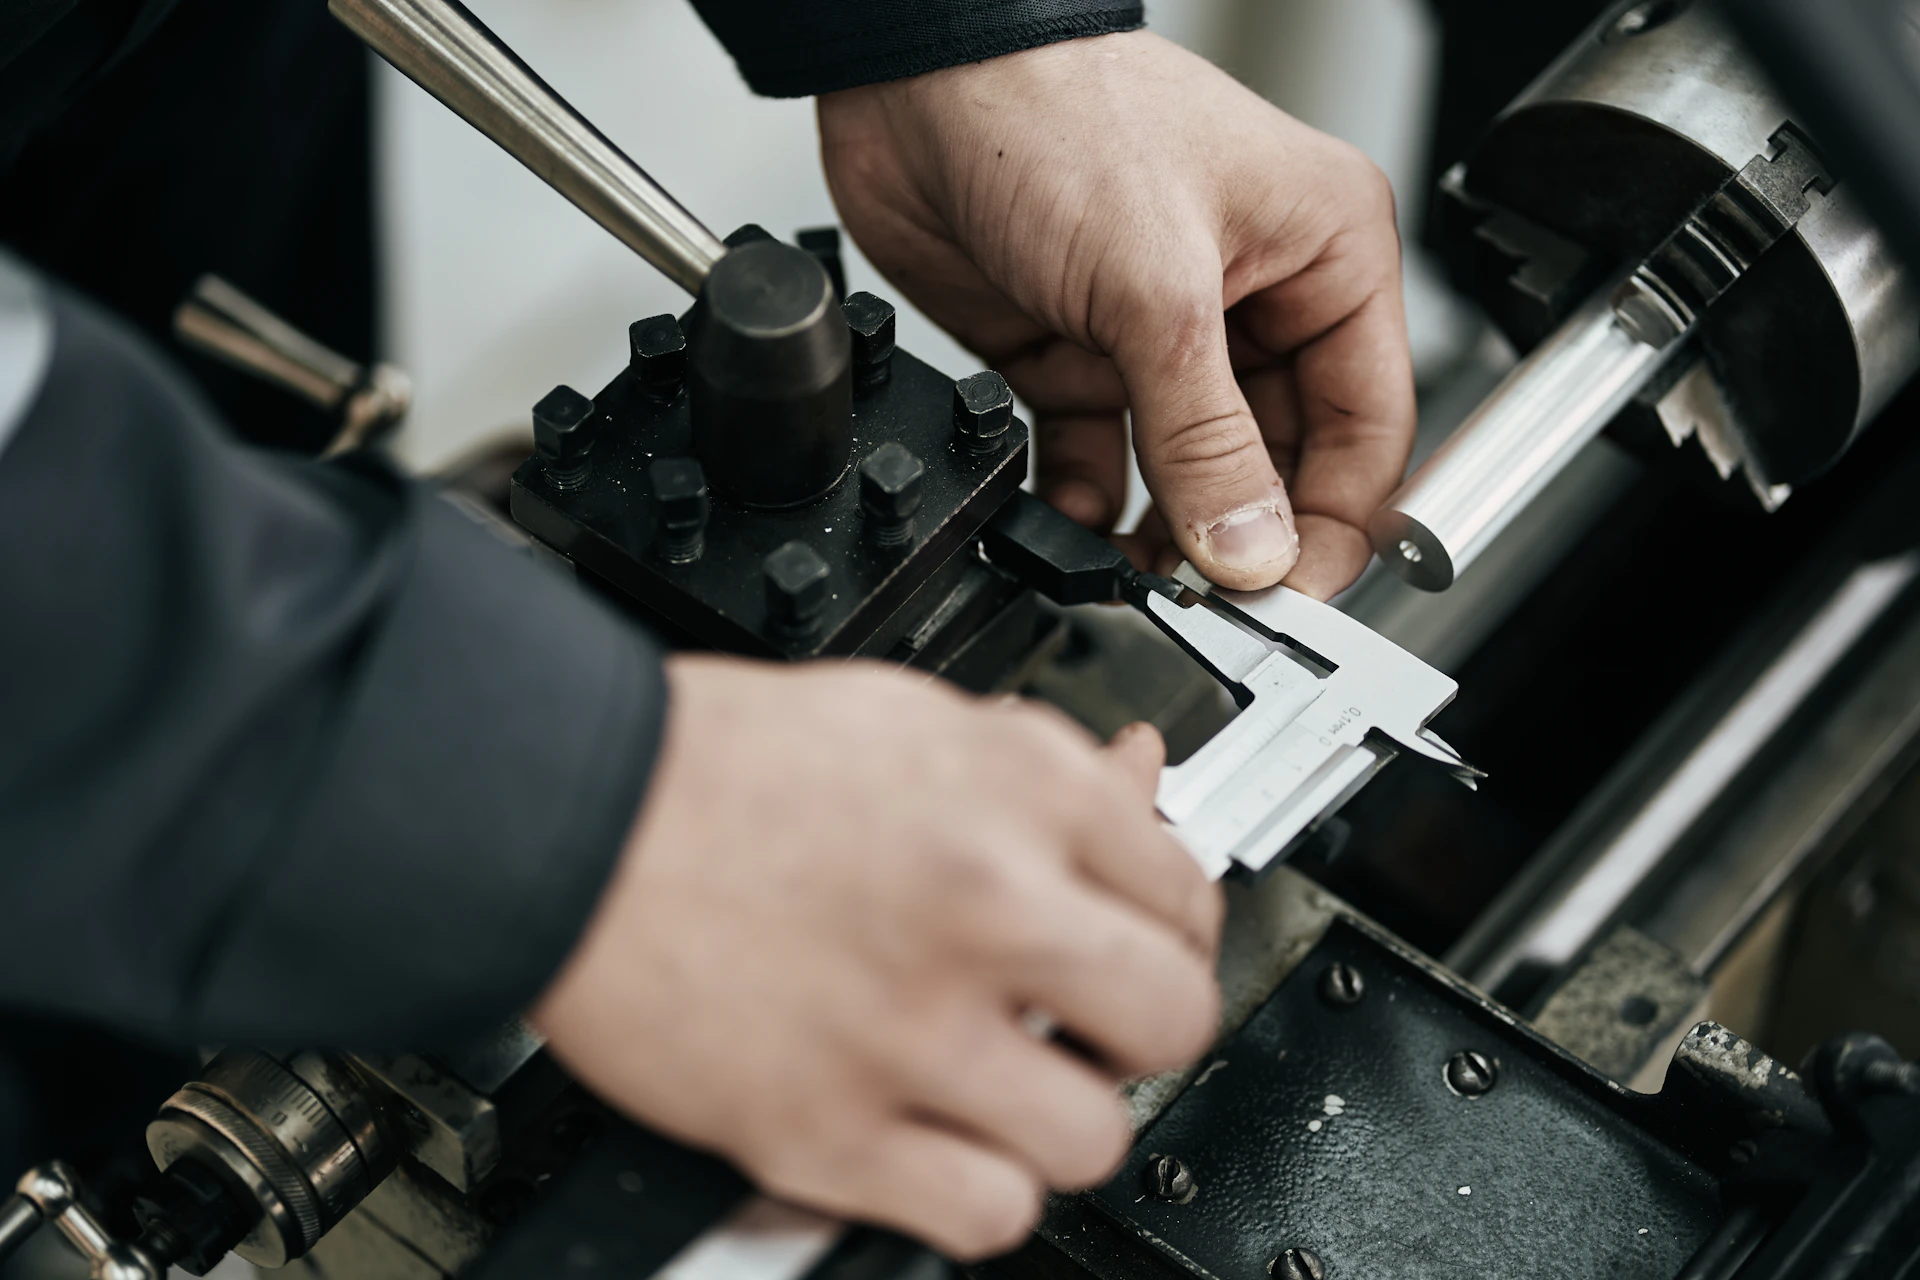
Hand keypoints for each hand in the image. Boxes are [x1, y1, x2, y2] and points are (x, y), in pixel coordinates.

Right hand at [530, 656, 1221, 1259]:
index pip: (1188, 889)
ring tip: (1008, 1085)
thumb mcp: (910, 718)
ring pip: (1093, 1138)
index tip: (1134, 939)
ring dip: (1061, 1119)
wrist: (570, 810)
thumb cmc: (722, 767)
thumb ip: (1040, 766)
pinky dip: (976, 1192)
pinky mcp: (828, 1129)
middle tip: (1091, 1018)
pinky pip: (987, 1214)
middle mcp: (982, 905)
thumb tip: (1139, 784)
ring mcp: (909, 1028)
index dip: (1167, 924)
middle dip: (1142, 1025)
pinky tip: (940, 1139)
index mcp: (1017, 789)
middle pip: (1173, 1017)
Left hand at [817, 31, 1414, 597]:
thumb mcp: (1156, 288)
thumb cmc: (1058, 112)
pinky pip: (1102, 460)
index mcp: (1325, 255)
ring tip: (1139, 579)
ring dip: (1164, 535)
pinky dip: (1087, 503)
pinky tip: (1071, 523)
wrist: (916, 82)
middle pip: (1279, 463)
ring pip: (1189, 474)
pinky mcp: (1080, 357)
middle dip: (1244, 539)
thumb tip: (1249, 548)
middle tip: (1206, 602)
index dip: (1338, 522)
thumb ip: (1206, 435)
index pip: (1367, 426)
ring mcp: (1162, 336)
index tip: (1289, 596)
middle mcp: (1254, 300)